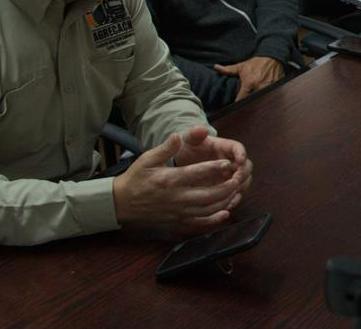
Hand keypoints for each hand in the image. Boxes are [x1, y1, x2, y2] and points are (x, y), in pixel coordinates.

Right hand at [111, 129, 245, 229]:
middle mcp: (177, 198)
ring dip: (225, 201)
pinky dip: (214, 220)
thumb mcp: (147, 159)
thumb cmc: (136, 178)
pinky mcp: (178, 221)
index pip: (197, 173)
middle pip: (208, 195)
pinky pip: (200, 223)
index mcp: (170, 180)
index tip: (228, 162)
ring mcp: (178, 212)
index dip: (214, 168)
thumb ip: (165, 149)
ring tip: (236, 191)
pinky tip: (226, 213)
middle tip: (238, 178)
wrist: (121, 203)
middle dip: (226, 187)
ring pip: (208, 210)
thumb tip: (178, 136)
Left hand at [174, 125, 253, 194]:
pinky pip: (235, 195)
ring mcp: (230, 176)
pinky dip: (233, 200)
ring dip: (240, 188)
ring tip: (231, 194)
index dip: (241, 154)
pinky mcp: (226, 188)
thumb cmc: (187, 147)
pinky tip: (226, 205)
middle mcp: (232, 161)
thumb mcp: (189, 139)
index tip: (240, 159)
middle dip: (243, 174)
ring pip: (244, 182)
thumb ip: (194, 134)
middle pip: (247, 167)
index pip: (239, 148)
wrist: (182, 161)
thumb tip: (201, 129)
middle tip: (235, 180)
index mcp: (225, 147)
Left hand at [214, 56, 284, 99]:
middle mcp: (259, 87)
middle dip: (248, 104)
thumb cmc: (256, 63)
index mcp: (249, 83)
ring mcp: (269, 89)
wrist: (272, 58)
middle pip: (251, 102)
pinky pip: (270, 97)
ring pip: (261, 101)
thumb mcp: (241, 66)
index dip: (237, 105)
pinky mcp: (276, 89)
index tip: (235, 107)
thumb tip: (216, 67)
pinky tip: (265, 96)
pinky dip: (267, 98)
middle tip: (246, 105)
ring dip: (258, 102)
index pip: (241, 100)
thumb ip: (228, 70)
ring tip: (255, 100)